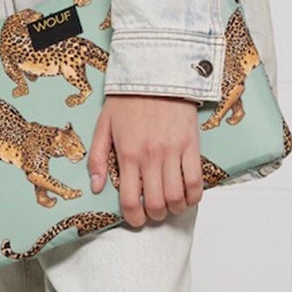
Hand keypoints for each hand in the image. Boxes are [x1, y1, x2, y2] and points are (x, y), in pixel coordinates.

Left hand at [88, 94, 203, 225]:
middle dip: (154, 215)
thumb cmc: (129, 98)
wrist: (156, 72)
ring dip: (174, 208)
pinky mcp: (191, 145)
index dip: (133, 217)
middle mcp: (151, 156)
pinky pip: (196, 179)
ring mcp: (173, 151)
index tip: (135, 219)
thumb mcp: (103, 126)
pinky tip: (188, 196)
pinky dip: (194, 195)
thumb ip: (97, 158)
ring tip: (170, 206)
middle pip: (156, 203)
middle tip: (153, 213)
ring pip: (177, 195)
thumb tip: (96, 187)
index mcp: (127, 153)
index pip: (130, 199)